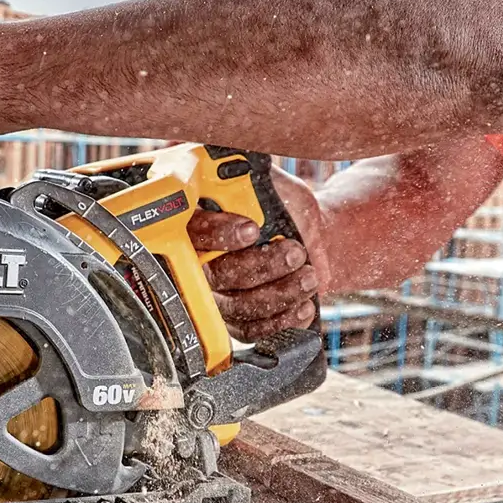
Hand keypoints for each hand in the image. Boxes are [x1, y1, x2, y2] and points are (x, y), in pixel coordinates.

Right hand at [187, 168, 329, 335]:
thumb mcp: (274, 186)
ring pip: (238, 306)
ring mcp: (216, 296)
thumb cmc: (286, 210)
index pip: (192, 230)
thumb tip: (247, 172)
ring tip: (309, 276)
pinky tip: (303, 305)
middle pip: (217, 275)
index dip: (217, 234)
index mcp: (202, 222)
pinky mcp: (235, 321)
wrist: (311, 241)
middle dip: (261, 266)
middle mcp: (200, 262)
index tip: (251, 230)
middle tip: (295, 252)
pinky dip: (281, 320)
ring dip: (279, 293)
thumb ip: (257, 181)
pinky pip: (251, 331)